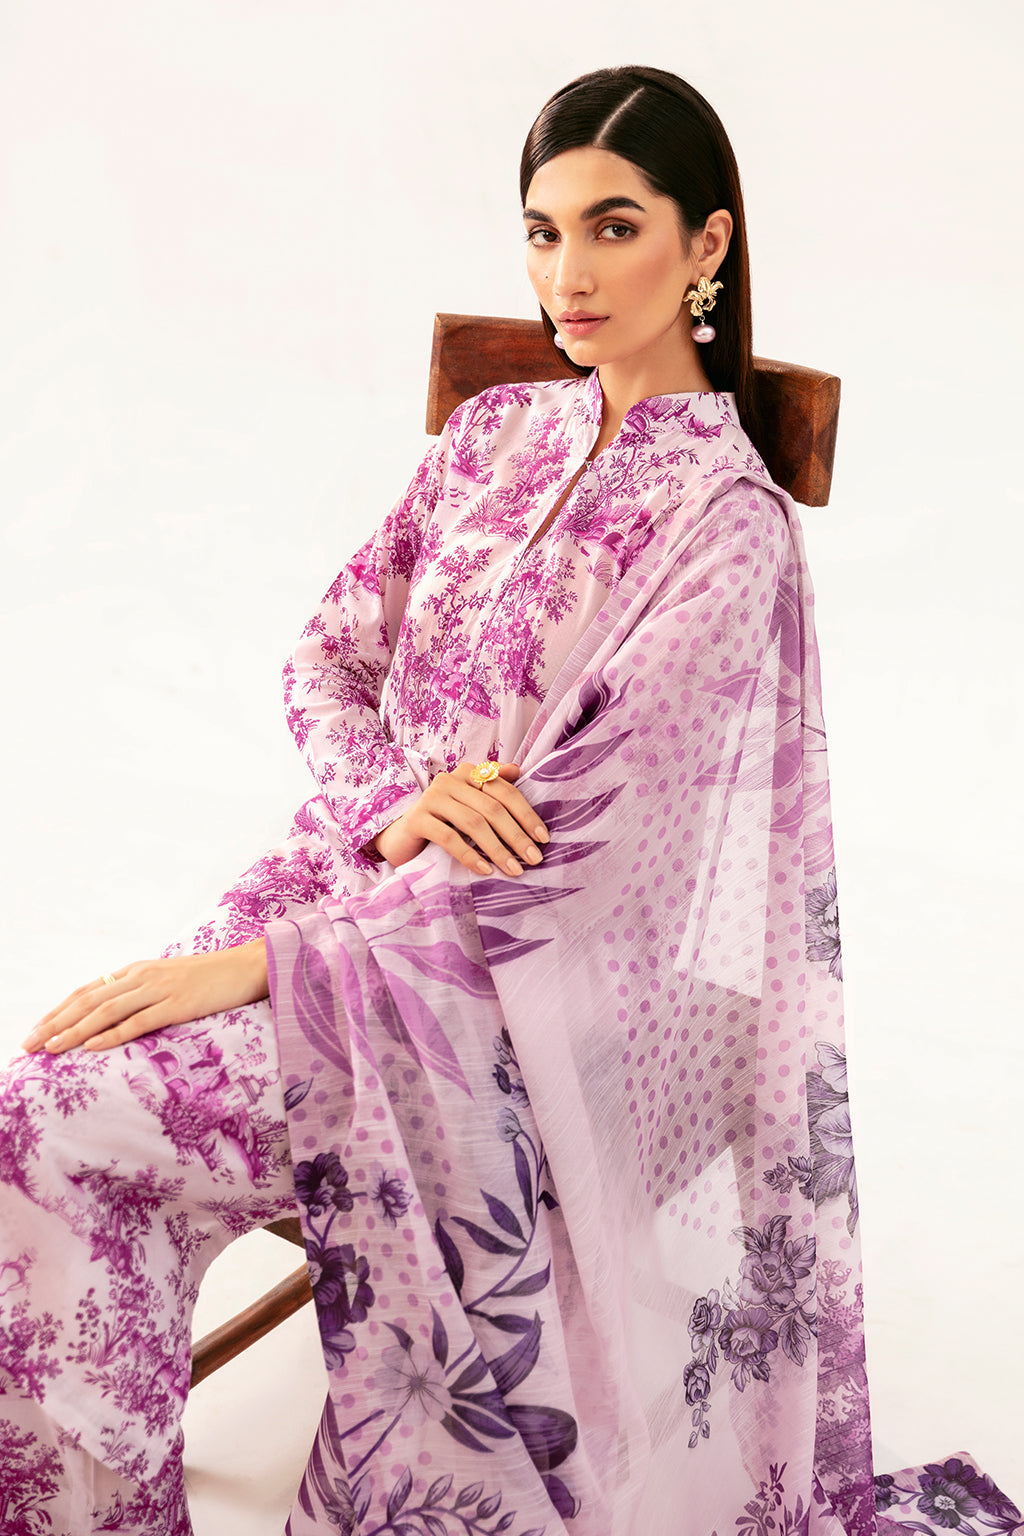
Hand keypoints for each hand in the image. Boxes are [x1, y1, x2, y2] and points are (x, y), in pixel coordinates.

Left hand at [21, 939, 268, 1054]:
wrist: (248, 966)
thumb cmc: (211, 978)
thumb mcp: (169, 980)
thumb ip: (142, 993)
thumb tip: (115, 1015)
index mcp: (137, 971)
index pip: (87, 991)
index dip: (58, 1011)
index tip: (36, 1030)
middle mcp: (142, 977)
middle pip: (88, 1001)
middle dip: (55, 1023)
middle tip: (30, 1045)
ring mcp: (159, 990)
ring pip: (106, 1012)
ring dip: (74, 1031)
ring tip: (51, 1049)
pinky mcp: (178, 1004)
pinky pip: (138, 1022)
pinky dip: (111, 1034)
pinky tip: (92, 1046)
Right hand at [374, 762, 547, 876]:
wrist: (402, 837)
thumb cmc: (444, 821)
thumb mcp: (471, 805)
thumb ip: (493, 787)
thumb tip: (518, 770)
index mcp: (467, 772)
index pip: (504, 791)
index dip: (526, 814)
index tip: (543, 838)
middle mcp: (449, 780)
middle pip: (492, 808)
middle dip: (516, 836)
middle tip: (534, 858)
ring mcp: (431, 799)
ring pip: (474, 823)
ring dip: (498, 849)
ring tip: (515, 869)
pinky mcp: (417, 819)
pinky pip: (450, 838)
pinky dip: (470, 856)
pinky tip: (485, 870)